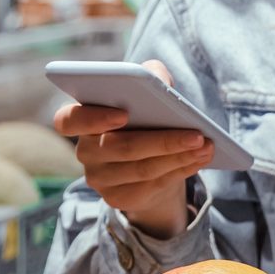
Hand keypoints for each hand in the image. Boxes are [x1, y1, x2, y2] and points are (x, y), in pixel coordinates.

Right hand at [53, 60, 213, 238]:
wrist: (149, 161)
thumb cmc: (143, 120)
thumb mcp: (146, 95)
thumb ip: (148, 76)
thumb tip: (157, 75)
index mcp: (81, 120)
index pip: (68, 120)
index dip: (92, 118)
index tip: (123, 114)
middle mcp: (85, 151)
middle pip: (120, 147)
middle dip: (163, 140)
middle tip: (197, 134)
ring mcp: (99, 178)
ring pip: (142, 169)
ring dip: (178, 157)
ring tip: (206, 146)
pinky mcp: (118, 198)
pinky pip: (152, 186)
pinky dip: (180, 171)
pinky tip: (199, 160)